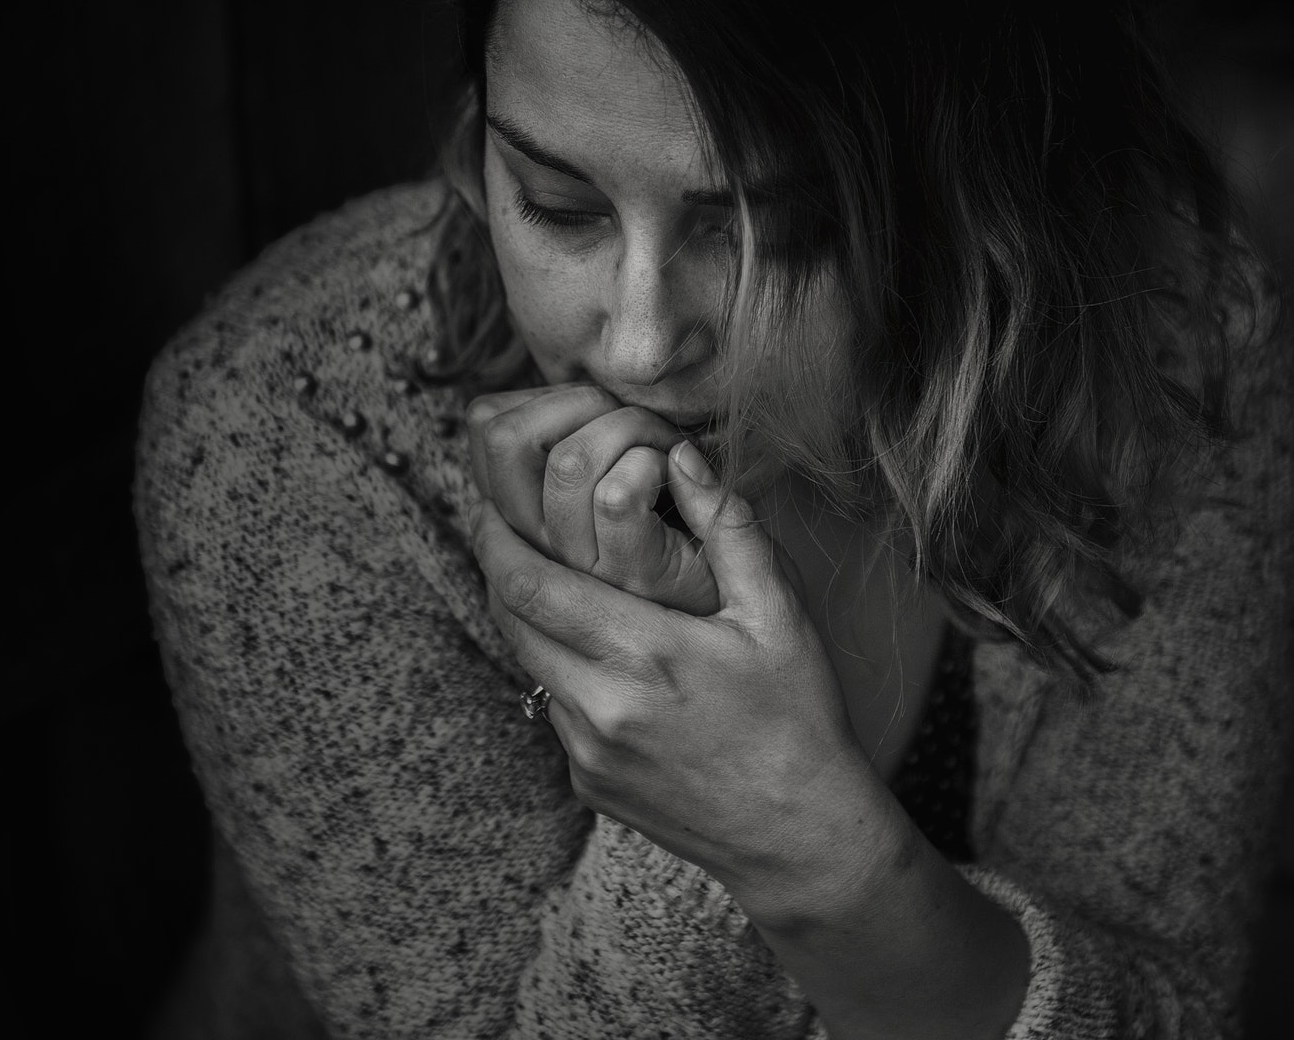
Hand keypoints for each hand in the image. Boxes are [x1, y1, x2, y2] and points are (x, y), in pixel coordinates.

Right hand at [466, 384, 719, 614]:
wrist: (739, 603)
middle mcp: (537, 543)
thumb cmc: (679, 526)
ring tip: (662, 444)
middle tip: (630, 417)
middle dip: (577, 398)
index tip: (596, 410)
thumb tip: (539, 395)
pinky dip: (657, 462)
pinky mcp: (631, 576)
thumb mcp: (601, 481)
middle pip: (503, 436)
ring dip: (629, 426)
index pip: (484, 423)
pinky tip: (679, 473)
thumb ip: (569, 440)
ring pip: (568, 460)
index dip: (542, 393)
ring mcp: (580, 565)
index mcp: (521, 513)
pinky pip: (618, 494)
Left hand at [469, 439, 875, 903]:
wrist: (800, 837)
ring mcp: (586, 753)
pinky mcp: (586, 783)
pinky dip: (562, 670)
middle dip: (499, 567)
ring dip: (529, 620)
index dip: (498, 537)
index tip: (493, 503)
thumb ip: (728, 528)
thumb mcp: (780, 615)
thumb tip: (682, 457)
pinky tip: (601, 653)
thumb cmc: (799, 718)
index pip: (531, 584)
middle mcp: (599, 707)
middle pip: (511, 621)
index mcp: (643, 654)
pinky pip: (554, 709)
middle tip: (502, 524)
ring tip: (550, 578)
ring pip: (528, 665)